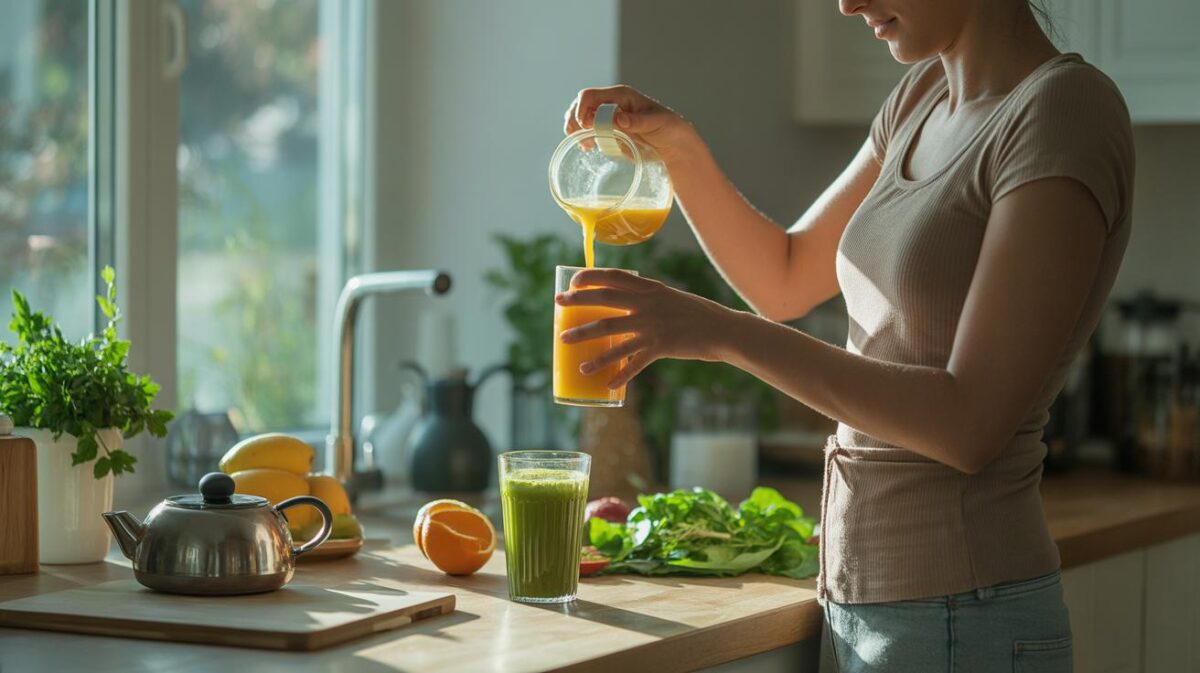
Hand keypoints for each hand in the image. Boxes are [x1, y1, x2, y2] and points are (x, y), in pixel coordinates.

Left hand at [555, 269, 735, 388]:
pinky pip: (633, 363)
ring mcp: (653, 326)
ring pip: (610, 334)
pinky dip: (619, 374)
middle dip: (577, 304)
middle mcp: (648, 304)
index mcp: (650, 288)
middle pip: (604, 302)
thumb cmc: (697, 314)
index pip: (614, 276)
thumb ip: (648, 300)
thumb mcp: (671, 298)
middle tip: (557, 307)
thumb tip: (624, 305)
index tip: (573, 281)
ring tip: (567, 348)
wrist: (724, 330)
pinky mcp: (661, 347)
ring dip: (586, 341)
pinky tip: (607, 383)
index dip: (591, 276)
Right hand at [563, 85, 700, 166]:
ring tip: (582, 143)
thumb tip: (617, 118)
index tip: (583, 126)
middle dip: (574, 118)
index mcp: (621, 96)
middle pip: (581, 105)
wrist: (674, 145)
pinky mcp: (609, 132)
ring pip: (582, 117)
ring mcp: (608, 118)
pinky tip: (586, 147)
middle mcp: (611, 104)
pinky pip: (589, 131)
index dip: (581, 108)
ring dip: (576, 128)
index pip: (590, 95)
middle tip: (575, 136)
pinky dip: (583, 137)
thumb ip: (637, 121)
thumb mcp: (656, 123)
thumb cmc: (669, 128)